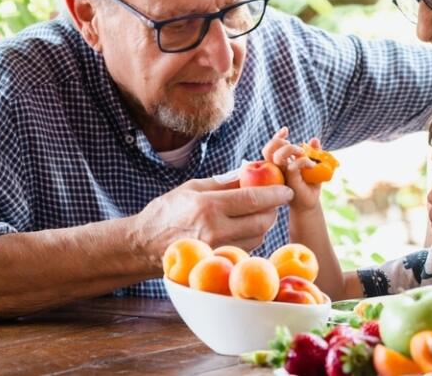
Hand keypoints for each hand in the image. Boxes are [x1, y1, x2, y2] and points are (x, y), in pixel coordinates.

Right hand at [131, 176, 291, 268]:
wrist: (144, 245)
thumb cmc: (167, 211)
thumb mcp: (193, 188)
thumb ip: (225, 182)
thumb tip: (252, 171)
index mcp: (209, 206)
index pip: (254, 199)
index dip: (275, 193)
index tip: (287, 189)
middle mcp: (215, 230)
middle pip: (261, 220)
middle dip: (273, 208)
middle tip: (275, 199)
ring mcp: (217, 248)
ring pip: (258, 236)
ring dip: (264, 223)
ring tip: (258, 211)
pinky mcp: (217, 260)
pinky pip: (247, 247)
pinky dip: (253, 236)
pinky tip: (245, 226)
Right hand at [262, 127, 322, 212]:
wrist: (309, 204)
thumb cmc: (309, 185)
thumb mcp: (314, 165)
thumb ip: (314, 152)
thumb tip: (314, 139)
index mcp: (280, 163)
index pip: (272, 147)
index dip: (277, 136)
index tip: (285, 130)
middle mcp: (277, 169)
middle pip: (269, 149)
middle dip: (281, 142)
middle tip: (298, 148)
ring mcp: (281, 176)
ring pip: (277, 157)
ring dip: (290, 150)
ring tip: (303, 153)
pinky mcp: (289, 182)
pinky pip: (292, 166)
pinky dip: (303, 161)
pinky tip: (312, 166)